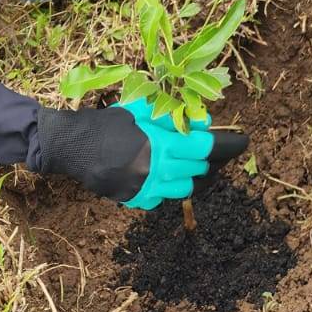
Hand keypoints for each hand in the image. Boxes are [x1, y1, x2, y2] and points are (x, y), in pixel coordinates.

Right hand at [33, 100, 246, 208]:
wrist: (73, 145)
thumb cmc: (110, 123)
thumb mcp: (142, 111)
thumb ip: (174, 117)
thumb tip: (206, 122)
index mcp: (158, 144)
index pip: (202, 150)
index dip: (221, 145)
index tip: (238, 142)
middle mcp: (154, 170)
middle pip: (196, 170)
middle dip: (199, 158)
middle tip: (194, 148)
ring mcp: (143, 189)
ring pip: (183, 188)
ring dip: (186, 174)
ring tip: (175, 161)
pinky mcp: (133, 200)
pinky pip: (161, 198)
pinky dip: (164, 187)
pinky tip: (155, 173)